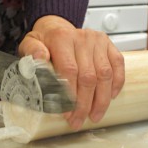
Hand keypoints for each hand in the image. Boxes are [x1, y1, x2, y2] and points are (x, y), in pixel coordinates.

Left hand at [18, 15, 124, 129]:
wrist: (57, 27)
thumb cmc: (44, 40)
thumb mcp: (30, 43)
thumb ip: (32, 51)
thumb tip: (40, 58)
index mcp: (62, 38)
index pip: (69, 70)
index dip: (69, 95)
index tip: (67, 112)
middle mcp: (82, 38)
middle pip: (88, 77)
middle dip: (84, 104)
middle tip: (79, 120)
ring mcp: (97, 41)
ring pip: (105, 74)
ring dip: (101, 99)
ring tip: (95, 115)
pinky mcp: (108, 44)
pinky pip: (118, 65)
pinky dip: (116, 83)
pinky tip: (110, 97)